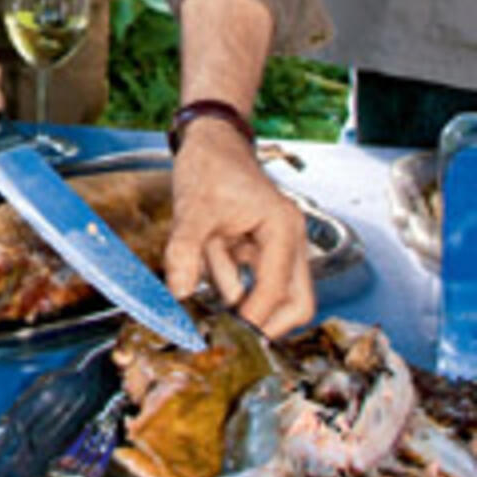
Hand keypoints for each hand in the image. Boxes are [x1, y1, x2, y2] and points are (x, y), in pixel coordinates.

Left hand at [165, 118, 313, 338]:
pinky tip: (207, 256)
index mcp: (283, 229)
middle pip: (296, 302)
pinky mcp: (261, 249)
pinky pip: (250, 278)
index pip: (277, 290)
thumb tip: (181, 292)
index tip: (229, 335)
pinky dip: (227, 278)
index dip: (254, 317)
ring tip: (209, 261)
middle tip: (232, 335)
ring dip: (238, 292)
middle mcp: (290, 240)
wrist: (210, 141)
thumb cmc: (210, 166)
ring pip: (273, 293)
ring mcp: (278, 246)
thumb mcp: (193, 209)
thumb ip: (186, 251)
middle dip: (266, 322)